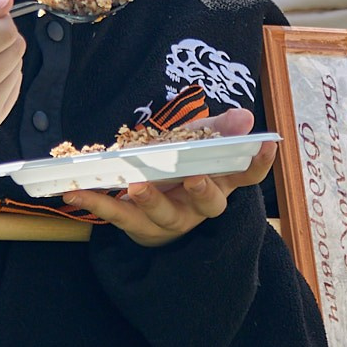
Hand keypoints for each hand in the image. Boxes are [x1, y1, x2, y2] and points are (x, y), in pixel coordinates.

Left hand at [61, 109, 276, 247]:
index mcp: (219, 181)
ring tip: (136, 183)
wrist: (145, 201)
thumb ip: (217, 129)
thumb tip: (246, 118)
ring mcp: (170, 221)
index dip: (259, 162)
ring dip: (150, 199)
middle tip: (193, 176)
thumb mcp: (195, 139)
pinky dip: (97, 202)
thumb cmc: (177, 164)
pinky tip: (77, 191)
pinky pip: (118, 217)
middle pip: (210, 204)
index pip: (247, 176)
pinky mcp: (138, 227)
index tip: (268, 144)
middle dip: (202, 190)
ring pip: (164, 215)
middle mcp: (199, 206)